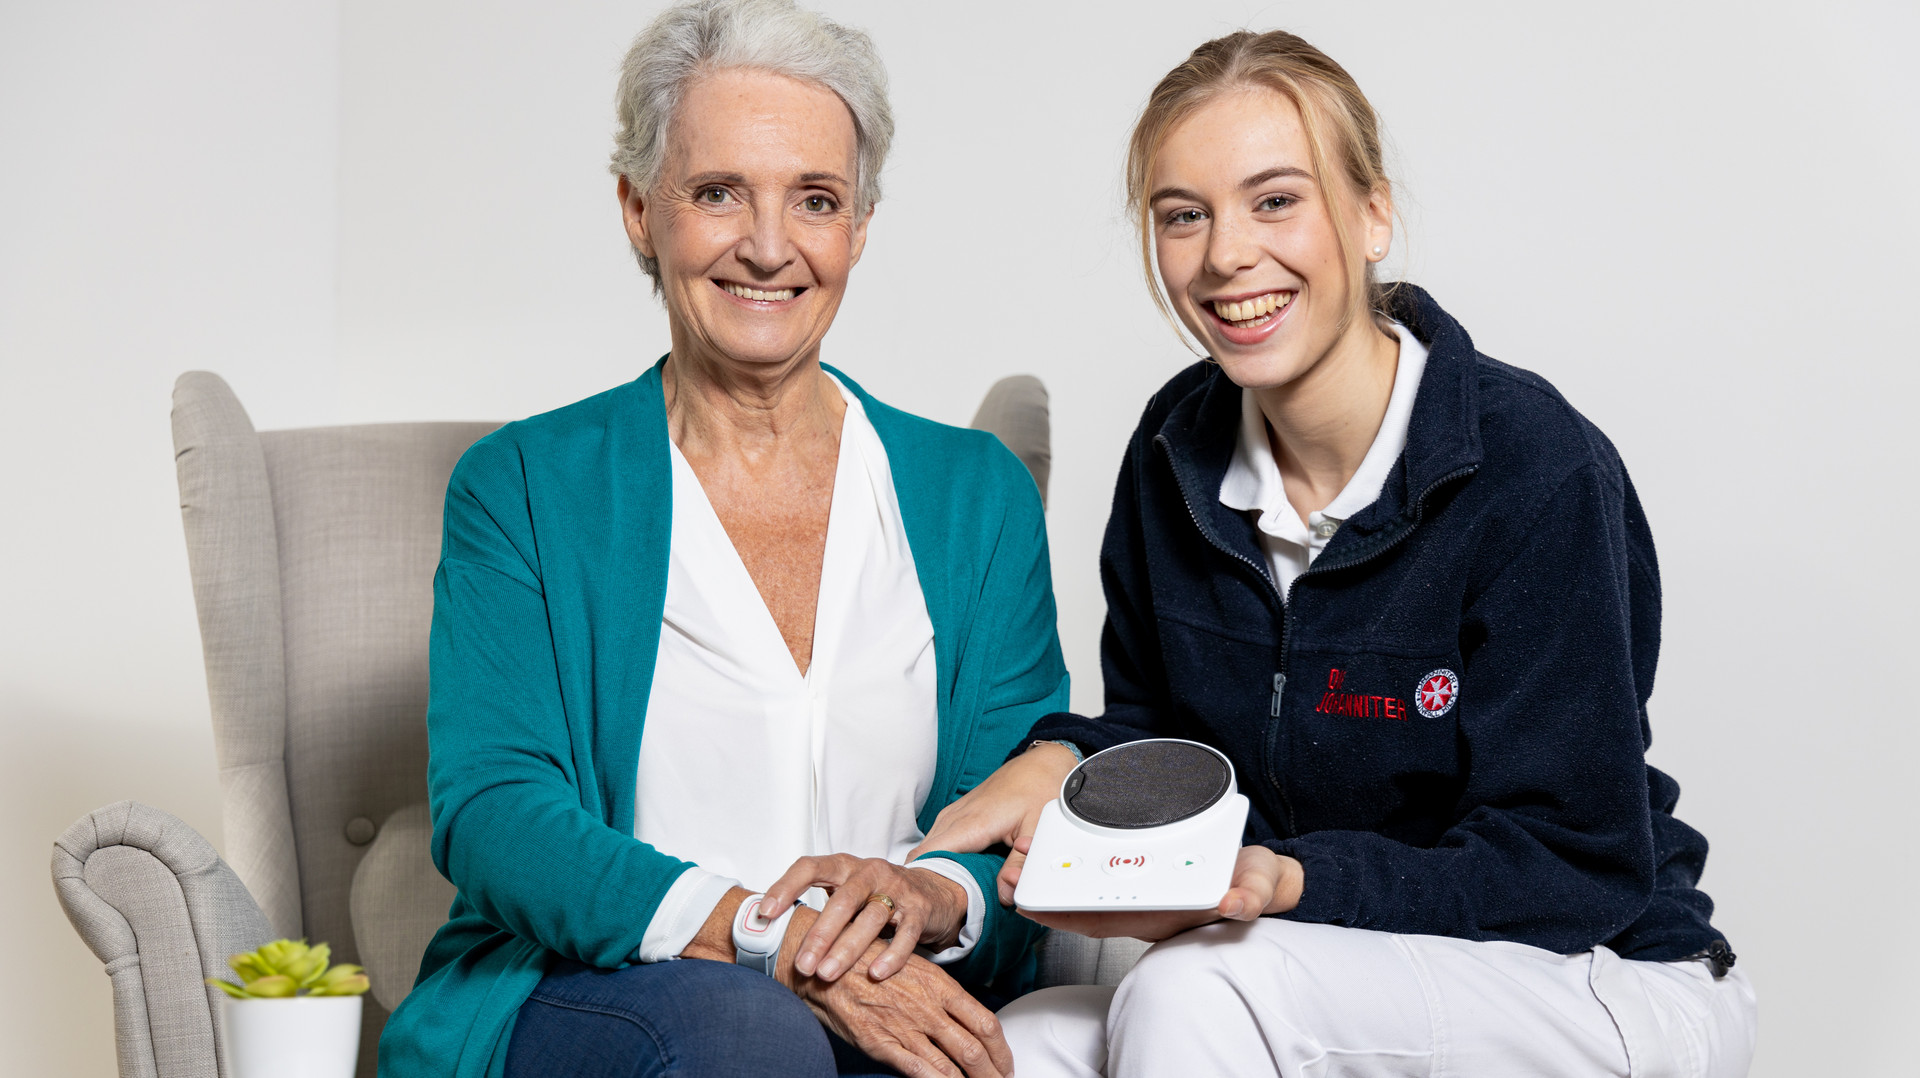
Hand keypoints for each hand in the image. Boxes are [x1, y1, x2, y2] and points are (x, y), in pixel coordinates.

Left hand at [763, 854, 967, 982]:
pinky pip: (906, 933)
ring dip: (848, 948)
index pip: (810, 867)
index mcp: (844, 866)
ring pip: (872, 917)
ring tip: (828, 975)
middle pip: (842, 901)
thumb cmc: (875, 896)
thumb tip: (767, 937)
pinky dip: (892, 955)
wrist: (931, 891)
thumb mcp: (845, 893)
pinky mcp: (919, 909)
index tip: (765, 913)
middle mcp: (869, 872)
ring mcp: (897, 888)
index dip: (786, 886)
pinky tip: (876, 974)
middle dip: (820, 935)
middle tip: (802, 965)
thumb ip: (816, 910)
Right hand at [784, 911, 1013, 1077]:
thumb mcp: (912, 967)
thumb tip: (963, 1020)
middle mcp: (928, 1007)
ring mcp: (906, 1027)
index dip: (1001, 1050)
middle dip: (994, 1074)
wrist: (824, 963)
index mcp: (940, 985)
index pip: (985, 1022)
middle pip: (975, 1049)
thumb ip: (938, 995)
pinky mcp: (882, 1044)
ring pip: (953, 1066)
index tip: (1006, 1064)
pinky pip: (921, 1072)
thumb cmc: (867, 963)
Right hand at [908, 743, 1079, 905]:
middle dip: (928, 877)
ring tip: (947, 889)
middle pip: (922, 854)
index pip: (927, 856)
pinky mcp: (957, 812)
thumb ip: (1019, 865)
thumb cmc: (1039, 790)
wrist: (1040, 763)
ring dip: (933, 866)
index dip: (925, 879)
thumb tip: (1004, 896)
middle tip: (941, 901)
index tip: (932, 900)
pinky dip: (940, 854)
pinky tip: (954, 869)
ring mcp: (954, 812)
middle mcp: (956, 817)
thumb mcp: (1037, 830)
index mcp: (972, 824)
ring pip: (928, 845)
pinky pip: (937, 837)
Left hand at [1014, 842, 1303, 941]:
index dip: (1068, 913)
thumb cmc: (1253, 884)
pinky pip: (1100, 864)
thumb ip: (1253, 896)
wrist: (1259, 873)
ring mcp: (1142, 886)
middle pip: (1086, 902)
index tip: (1036, 904)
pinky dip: (1075, 853)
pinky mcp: (1143, 865)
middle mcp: (1146, 904)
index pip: (1108, 918)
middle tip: (1017, 868)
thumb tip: (1233, 903)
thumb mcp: (1262, 887)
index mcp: (1165, 913)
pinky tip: (1055, 837)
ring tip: (1025, 849)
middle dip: (1049, 890)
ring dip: (1056, 870)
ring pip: (1089, 882)